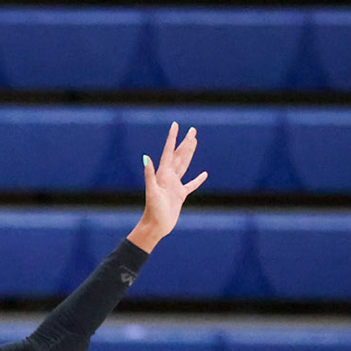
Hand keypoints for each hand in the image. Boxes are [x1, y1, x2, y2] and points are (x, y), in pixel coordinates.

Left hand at [131, 122, 207, 250]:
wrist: (155, 226)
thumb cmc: (153, 210)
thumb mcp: (151, 191)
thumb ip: (149, 175)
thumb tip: (146, 158)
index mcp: (163, 174)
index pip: (169, 152)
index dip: (172, 138)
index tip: (176, 125)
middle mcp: (168, 177)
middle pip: (179, 155)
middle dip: (185, 142)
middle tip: (192, 130)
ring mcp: (175, 185)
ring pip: (184, 165)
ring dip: (189, 153)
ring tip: (194, 142)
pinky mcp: (180, 195)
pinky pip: (191, 184)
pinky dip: (198, 179)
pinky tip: (204, 174)